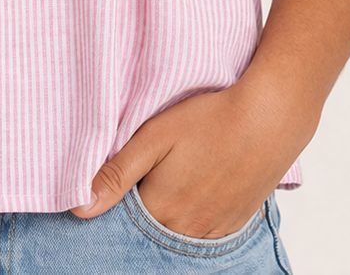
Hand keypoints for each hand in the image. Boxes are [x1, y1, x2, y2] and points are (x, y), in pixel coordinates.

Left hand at [69, 83, 300, 237]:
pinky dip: (196, 214)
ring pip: (178, 232)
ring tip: (177, 175)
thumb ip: (116, 174)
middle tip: (153, 170)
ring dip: (171, 212)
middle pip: (151, 229)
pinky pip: (205, 231)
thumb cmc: (210, 119)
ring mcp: (215, 231)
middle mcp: (187, 231)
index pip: (123, 220)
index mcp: (161, 209)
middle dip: (143, 205)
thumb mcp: (155, 137)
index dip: (117, 199)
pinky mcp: (236, 223)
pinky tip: (199, 185)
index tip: (122, 178)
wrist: (271, 117)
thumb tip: (78, 209)